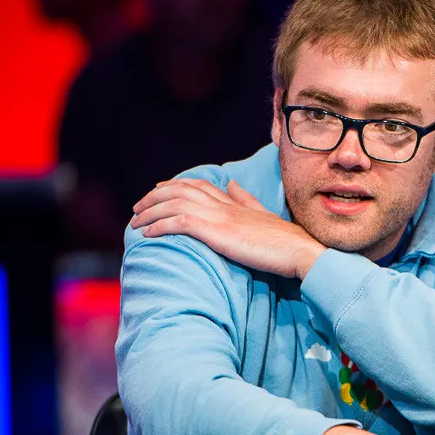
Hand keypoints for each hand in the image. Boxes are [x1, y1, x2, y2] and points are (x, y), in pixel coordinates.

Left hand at [132, 178, 325, 279]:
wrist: (299, 251)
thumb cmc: (285, 242)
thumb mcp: (262, 215)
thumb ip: (245, 199)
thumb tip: (230, 183)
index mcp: (233, 202)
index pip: (197, 185)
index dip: (174, 185)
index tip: (157, 191)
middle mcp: (224, 204)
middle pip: (180, 190)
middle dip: (154, 197)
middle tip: (138, 209)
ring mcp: (220, 216)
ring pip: (174, 203)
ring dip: (150, 212)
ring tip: (136, 223)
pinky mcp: (217, 231)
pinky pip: (179, 222)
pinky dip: (160, 226)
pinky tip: (148, 234)